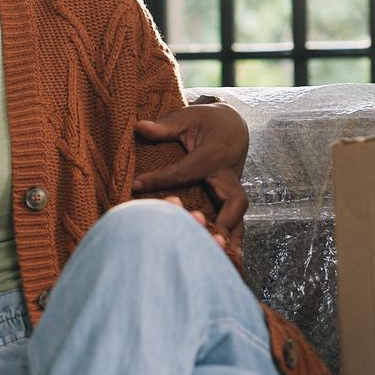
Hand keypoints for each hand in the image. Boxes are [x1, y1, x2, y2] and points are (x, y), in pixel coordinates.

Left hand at [132, 102, 250, 247]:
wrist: (232, 125)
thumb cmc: (206, 121)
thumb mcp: (187, 117)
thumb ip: (164, 126)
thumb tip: (139, 126)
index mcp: (215, 155)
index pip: (186, 172)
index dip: (160, 180)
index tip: (136, 185)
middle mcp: (229, 175)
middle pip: (233, 201)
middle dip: (223, 220)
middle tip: (203, 235)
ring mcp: (233, 188)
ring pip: (238, 215)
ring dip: (230, 236)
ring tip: (220, 257)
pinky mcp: (231, 198)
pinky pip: (235, 219)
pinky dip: (230, 237)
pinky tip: (224, 257)